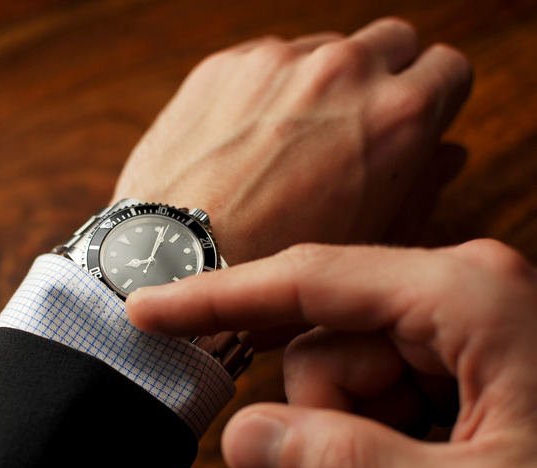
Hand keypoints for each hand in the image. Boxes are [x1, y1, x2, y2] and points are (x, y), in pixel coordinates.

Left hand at [111, 17, 471, 264]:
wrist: (176, 260)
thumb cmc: (275, 268)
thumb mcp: (369, 244)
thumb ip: (422, 188)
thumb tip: (447, 153)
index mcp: (398, 115)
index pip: (449, 68)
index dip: (434, 97)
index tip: (414, 118)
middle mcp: (344, 71)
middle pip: (392, 40)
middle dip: (385, 76)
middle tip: (355, 126)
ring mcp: (279, 61)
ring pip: (323, 48)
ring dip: (320, 83)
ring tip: (288, 144)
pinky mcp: (224, 64)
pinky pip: (263, 61)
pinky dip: (265, 89)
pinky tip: (244, 141)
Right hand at [126, 239, 536, 467]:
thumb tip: (241, 439)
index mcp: (460, 293)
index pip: (306, 281)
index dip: (218, 298)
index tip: (146, 306)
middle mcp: (455, 290)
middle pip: (325, 341)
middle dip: (332, 415)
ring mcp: (457, 321)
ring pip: (347, 373)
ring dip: (362, 433)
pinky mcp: (460, 353)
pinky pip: (379, 387)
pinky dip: (384, 434)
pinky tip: (435, 463)